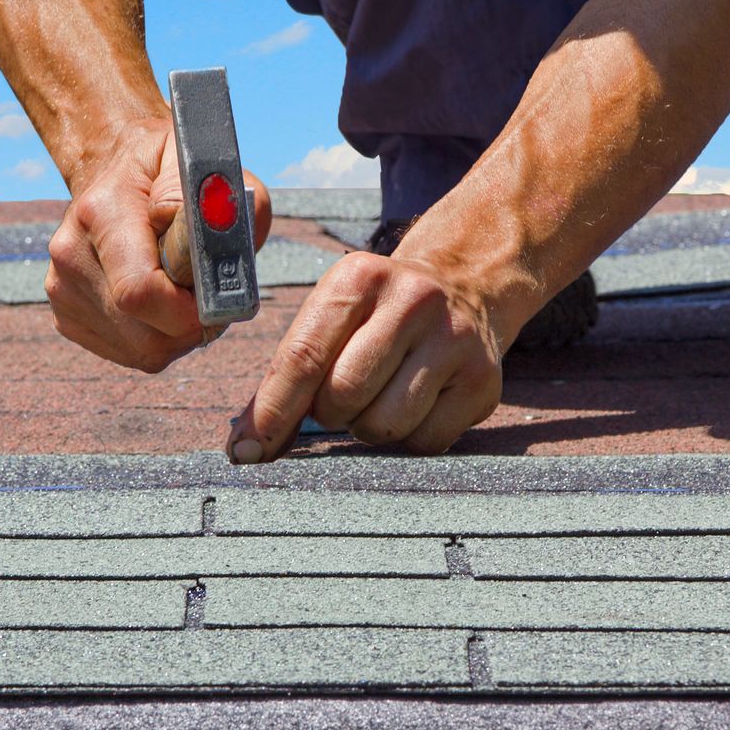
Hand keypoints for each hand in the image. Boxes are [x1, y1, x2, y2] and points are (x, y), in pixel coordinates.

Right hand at [45, 117, 270, 371]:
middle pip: (146, 336)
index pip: (140, 292)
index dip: (190, 311)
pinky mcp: (66, 314)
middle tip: (207, 291)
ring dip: (177, 333)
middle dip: (191, 326)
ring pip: (141, 350)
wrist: (117, 166)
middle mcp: (71, 253)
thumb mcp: (205, 163)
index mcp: (101, 211)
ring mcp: (63, 287)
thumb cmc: (173, 169)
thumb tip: (200, 249)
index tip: (216, 294)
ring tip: (184, 290)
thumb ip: (219, 201)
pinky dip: (157, 337)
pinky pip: (129, 352)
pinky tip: (161, 301)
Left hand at [226, 251, 505, 461]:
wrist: (466, 288)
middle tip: (341, 399)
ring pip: (384, 424)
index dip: (271, 411)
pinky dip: (409, 438)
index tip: (245, 451)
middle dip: (329, 413)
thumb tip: (246, 447)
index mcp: (360, 277)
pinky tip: (417, 405)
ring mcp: (454, 340)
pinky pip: (425, 442)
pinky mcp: (484, 381)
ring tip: (380, 397)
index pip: (304, 356)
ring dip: (369, 427)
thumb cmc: (378, 315)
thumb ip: (289, 373)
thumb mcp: (334, 315)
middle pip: (343, 395)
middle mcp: (413, 300)